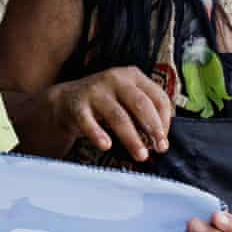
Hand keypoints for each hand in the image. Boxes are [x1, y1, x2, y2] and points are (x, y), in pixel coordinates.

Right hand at [47, 65, 171, 161]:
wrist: (66, 100)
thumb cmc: (106, 103)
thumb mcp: (127, 99)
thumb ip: (145, 113)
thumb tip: (162, 141)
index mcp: (133, 75)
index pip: (158, 98)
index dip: (166, 121)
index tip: (163, 141)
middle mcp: (115, 79)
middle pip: (141, 104)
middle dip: (153, 128)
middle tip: (160, 149)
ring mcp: (95, 90)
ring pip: (118, 116)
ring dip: (132, 138)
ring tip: (140, 155)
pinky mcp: (77, 104)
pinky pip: (88, 121)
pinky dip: (97, 134)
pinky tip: (106, 145)